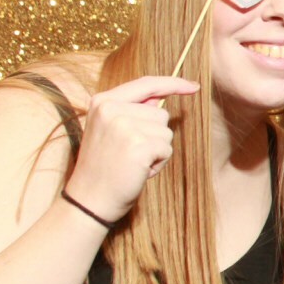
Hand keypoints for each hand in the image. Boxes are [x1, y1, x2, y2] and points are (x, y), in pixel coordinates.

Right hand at [63, 75, 199, 224]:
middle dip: (154, 136)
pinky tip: (138, 170)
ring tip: (132, 162)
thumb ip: (132, 111)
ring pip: (166, 132)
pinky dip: (158, 163)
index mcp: (102, 101)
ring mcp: (124, 125)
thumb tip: (160, 99)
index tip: (194, 86)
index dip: (173, 84)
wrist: (88, 199)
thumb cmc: (104, 166)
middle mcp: (111, 109)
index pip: (146, 84)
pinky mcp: (138, 144)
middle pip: (161, 114)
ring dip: (156, 150)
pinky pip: (166, 149)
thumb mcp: (109, 130)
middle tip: (128, 154)